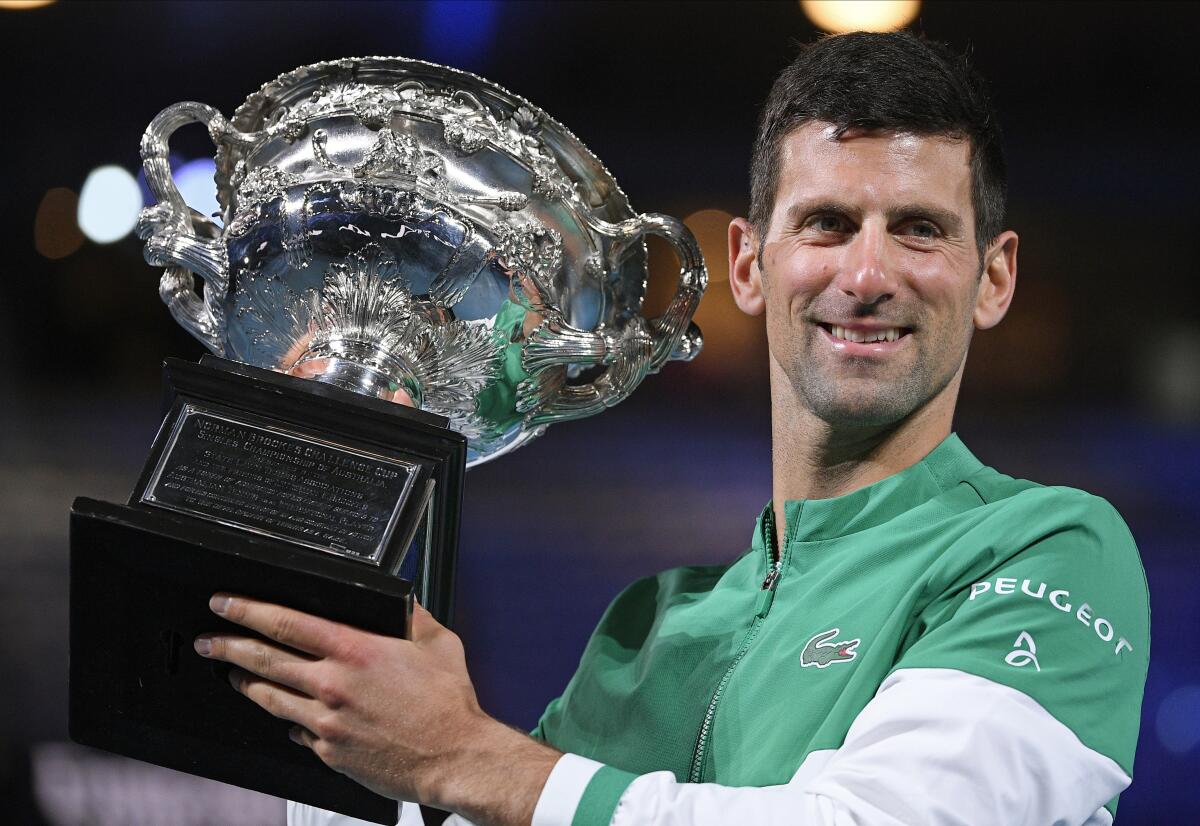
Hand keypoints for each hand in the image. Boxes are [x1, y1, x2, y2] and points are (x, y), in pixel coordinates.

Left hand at [195, 594, 559, 821]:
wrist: (453, 758)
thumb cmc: (448, 705)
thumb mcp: (438, 643)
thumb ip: (414, 616)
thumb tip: (402, 601)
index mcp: (355, 651)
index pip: (285, 623)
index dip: (247, 610)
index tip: (225, 603)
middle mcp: (333, 685)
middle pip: (263, 660)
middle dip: (228, 645)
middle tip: (208, 639)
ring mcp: (326, 722)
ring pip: (270, 698)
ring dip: (244, 683)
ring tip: (230, 674)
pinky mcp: (329, 752)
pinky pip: (296, 731)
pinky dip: (288, 719)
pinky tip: (285, 715)